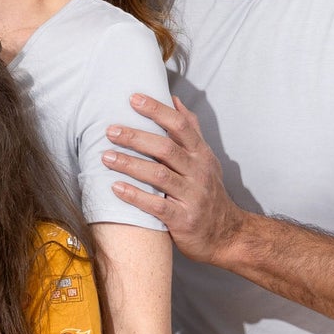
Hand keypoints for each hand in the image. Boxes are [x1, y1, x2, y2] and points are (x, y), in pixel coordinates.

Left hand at [105, 93, 246, 264]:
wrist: (227, 234)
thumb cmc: (207, 192)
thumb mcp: (205, 159)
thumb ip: (190, 130)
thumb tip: (174, 99)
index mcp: (202, 154)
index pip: (181, 126)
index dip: (157, 111)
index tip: (133, 99)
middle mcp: (199, 172)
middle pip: (166, 149)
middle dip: (136, 137)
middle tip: (111, 130)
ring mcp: (192, 196)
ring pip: (159, 176)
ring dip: (130, 164)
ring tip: (106, 157)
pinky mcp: (183, 219)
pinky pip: (157, 206)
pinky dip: (135, 196)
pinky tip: (116, 187)